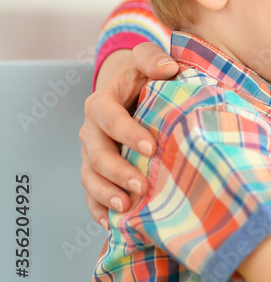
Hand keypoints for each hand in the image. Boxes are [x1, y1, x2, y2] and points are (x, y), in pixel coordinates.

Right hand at [79, 43, 177, 226]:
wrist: (131, 90)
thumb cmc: (144, 76)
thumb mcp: (148, 60)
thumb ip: (154, 58)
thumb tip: (169, 67)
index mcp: (102, 102)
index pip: (108, 117)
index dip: (126, 132)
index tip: (152, 146)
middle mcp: (92, 130)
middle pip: (96, 152)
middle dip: (116, 170)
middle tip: (141, 185)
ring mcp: (92, 153)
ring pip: (90, 176)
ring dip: (106, 193)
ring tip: (127, 207)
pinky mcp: (97, 171)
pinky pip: (91, 193)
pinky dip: (99, 209)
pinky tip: (114, 223)